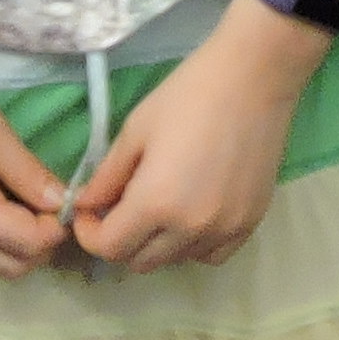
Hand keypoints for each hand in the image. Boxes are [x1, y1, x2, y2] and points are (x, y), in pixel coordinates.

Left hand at [70, 9, 316, 273]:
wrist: (254, 78)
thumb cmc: (188, 95)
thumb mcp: (135, 130)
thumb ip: (106, 176)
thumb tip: (85, 205)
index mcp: (156, 203)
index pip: (110, 248)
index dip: (89, 234)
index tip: (88, 213)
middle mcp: (190, 229)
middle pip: (141, 262)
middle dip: (120, 240)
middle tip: (119, 207)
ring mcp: (224, 230)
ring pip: (176, 260)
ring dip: (157, 243)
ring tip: (159, 206)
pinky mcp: (250, 224)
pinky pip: (211, 255)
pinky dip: (193, 245)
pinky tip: (191, 215)